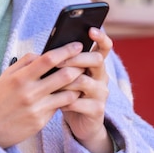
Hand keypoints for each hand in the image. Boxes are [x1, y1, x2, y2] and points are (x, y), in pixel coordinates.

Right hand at [0, 42, 84, 147]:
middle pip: (64, 75)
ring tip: (80, 79)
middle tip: (85, 62)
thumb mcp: (6, 75)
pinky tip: (70, 94)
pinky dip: (67, 98)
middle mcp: (29, 92)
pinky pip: (60, 106)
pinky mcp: (41, 121)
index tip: (77, 45)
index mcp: (20, 77)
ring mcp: (36, 108)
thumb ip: (25, 62)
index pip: (48, 59)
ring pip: (68, 93)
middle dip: (78, 66)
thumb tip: (45, 53)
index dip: (66, 50)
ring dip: (77, 85)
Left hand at [59, 27, 114, 152]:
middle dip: (77, 58)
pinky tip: (57, 103)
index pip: (104, 47)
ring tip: (52, 85)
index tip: (91, 29)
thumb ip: (63, 63)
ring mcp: (101, 93)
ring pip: (85, 81)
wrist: (79, 123)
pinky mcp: (97, 110)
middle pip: (96, 60)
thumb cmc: (67, 93)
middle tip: (59, 61)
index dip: (101, 38)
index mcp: (95, 65)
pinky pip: (80, 102)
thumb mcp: (66, 75)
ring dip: (66, 82)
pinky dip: (66, 101)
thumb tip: (48, 49)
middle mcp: (101, 76)